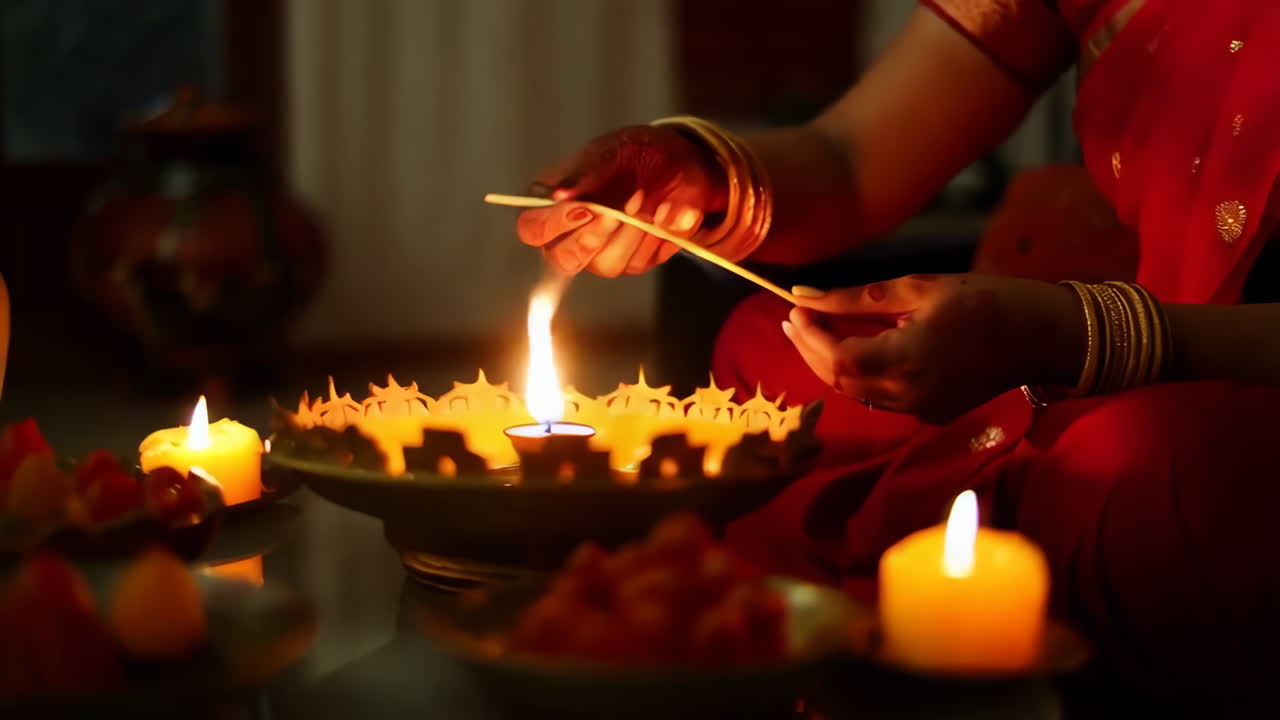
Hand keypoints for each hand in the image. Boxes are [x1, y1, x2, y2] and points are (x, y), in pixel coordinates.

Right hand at [516, 125, 724, 276]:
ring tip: (643, 199)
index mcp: (552, 202)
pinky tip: (658, 211)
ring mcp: (602, 252)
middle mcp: (571, 235)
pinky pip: (639, 262)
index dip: (552, 225)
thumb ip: (588, 171)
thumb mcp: (613, 150)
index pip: (532, 229)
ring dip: (630, 233)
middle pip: (562, 259)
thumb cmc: (632, 152)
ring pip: (606, 265)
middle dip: (594, 237)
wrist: (678, 163)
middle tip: (618, 212)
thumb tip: (560, 193)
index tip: (584, 207)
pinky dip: (653, 236)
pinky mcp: (632, 262)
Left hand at [781, 274, 1083, 423]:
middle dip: (811, 351)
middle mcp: (909, 394)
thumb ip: (857, 298)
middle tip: (795, 321)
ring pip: (857, 394)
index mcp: (908, 359)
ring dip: (832, 364)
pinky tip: (855, 347)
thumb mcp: (920, 288)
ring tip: (817, 331)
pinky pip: (881, 397)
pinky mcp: (930, 413)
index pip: (837, 359)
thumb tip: (804, 296)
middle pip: (840, 382)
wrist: (1044, 337)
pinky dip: (860, 374)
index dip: (810, 339)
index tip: (795, 312)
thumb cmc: (986, 300)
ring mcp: (920, 410)